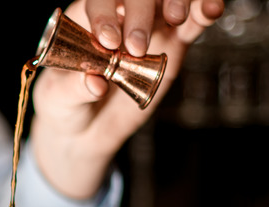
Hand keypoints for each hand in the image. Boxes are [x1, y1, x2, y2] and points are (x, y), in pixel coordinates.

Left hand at [29, 0, 223, 198]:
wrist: (86, 130)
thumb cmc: (65, 106)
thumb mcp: (58, 100)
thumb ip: (74, 89)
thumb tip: (96, 84)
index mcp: (84, 18)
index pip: (97, 1)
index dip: (104, 13)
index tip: (109, 41)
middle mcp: (119, 15)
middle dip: (139, 12)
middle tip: (136, 48)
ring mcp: (149, 27)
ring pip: (168, 0)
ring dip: (177, 1)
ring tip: (177, 17)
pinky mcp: (172, 44)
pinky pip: (192, 22)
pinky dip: (203, 12)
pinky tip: (211, 10)